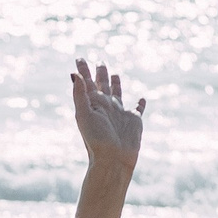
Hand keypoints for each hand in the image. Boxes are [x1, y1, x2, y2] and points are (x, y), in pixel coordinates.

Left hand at [70, 59, 143, 174]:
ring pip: (118, 94)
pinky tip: (142, 99)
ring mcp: (120, 114)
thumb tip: (75, 74)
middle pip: (103, 85)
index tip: (79, 57)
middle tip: (99, 60)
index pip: (87, 83)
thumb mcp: (84, 114)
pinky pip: (138, 110)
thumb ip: (80, 94)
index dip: (83, 70)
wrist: (112, 159)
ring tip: (114, 74)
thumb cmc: (96, 139)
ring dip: (116, 84)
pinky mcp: (133, 121)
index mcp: (93, 104)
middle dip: (100, 73)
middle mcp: (106, 107)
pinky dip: (140, 104)